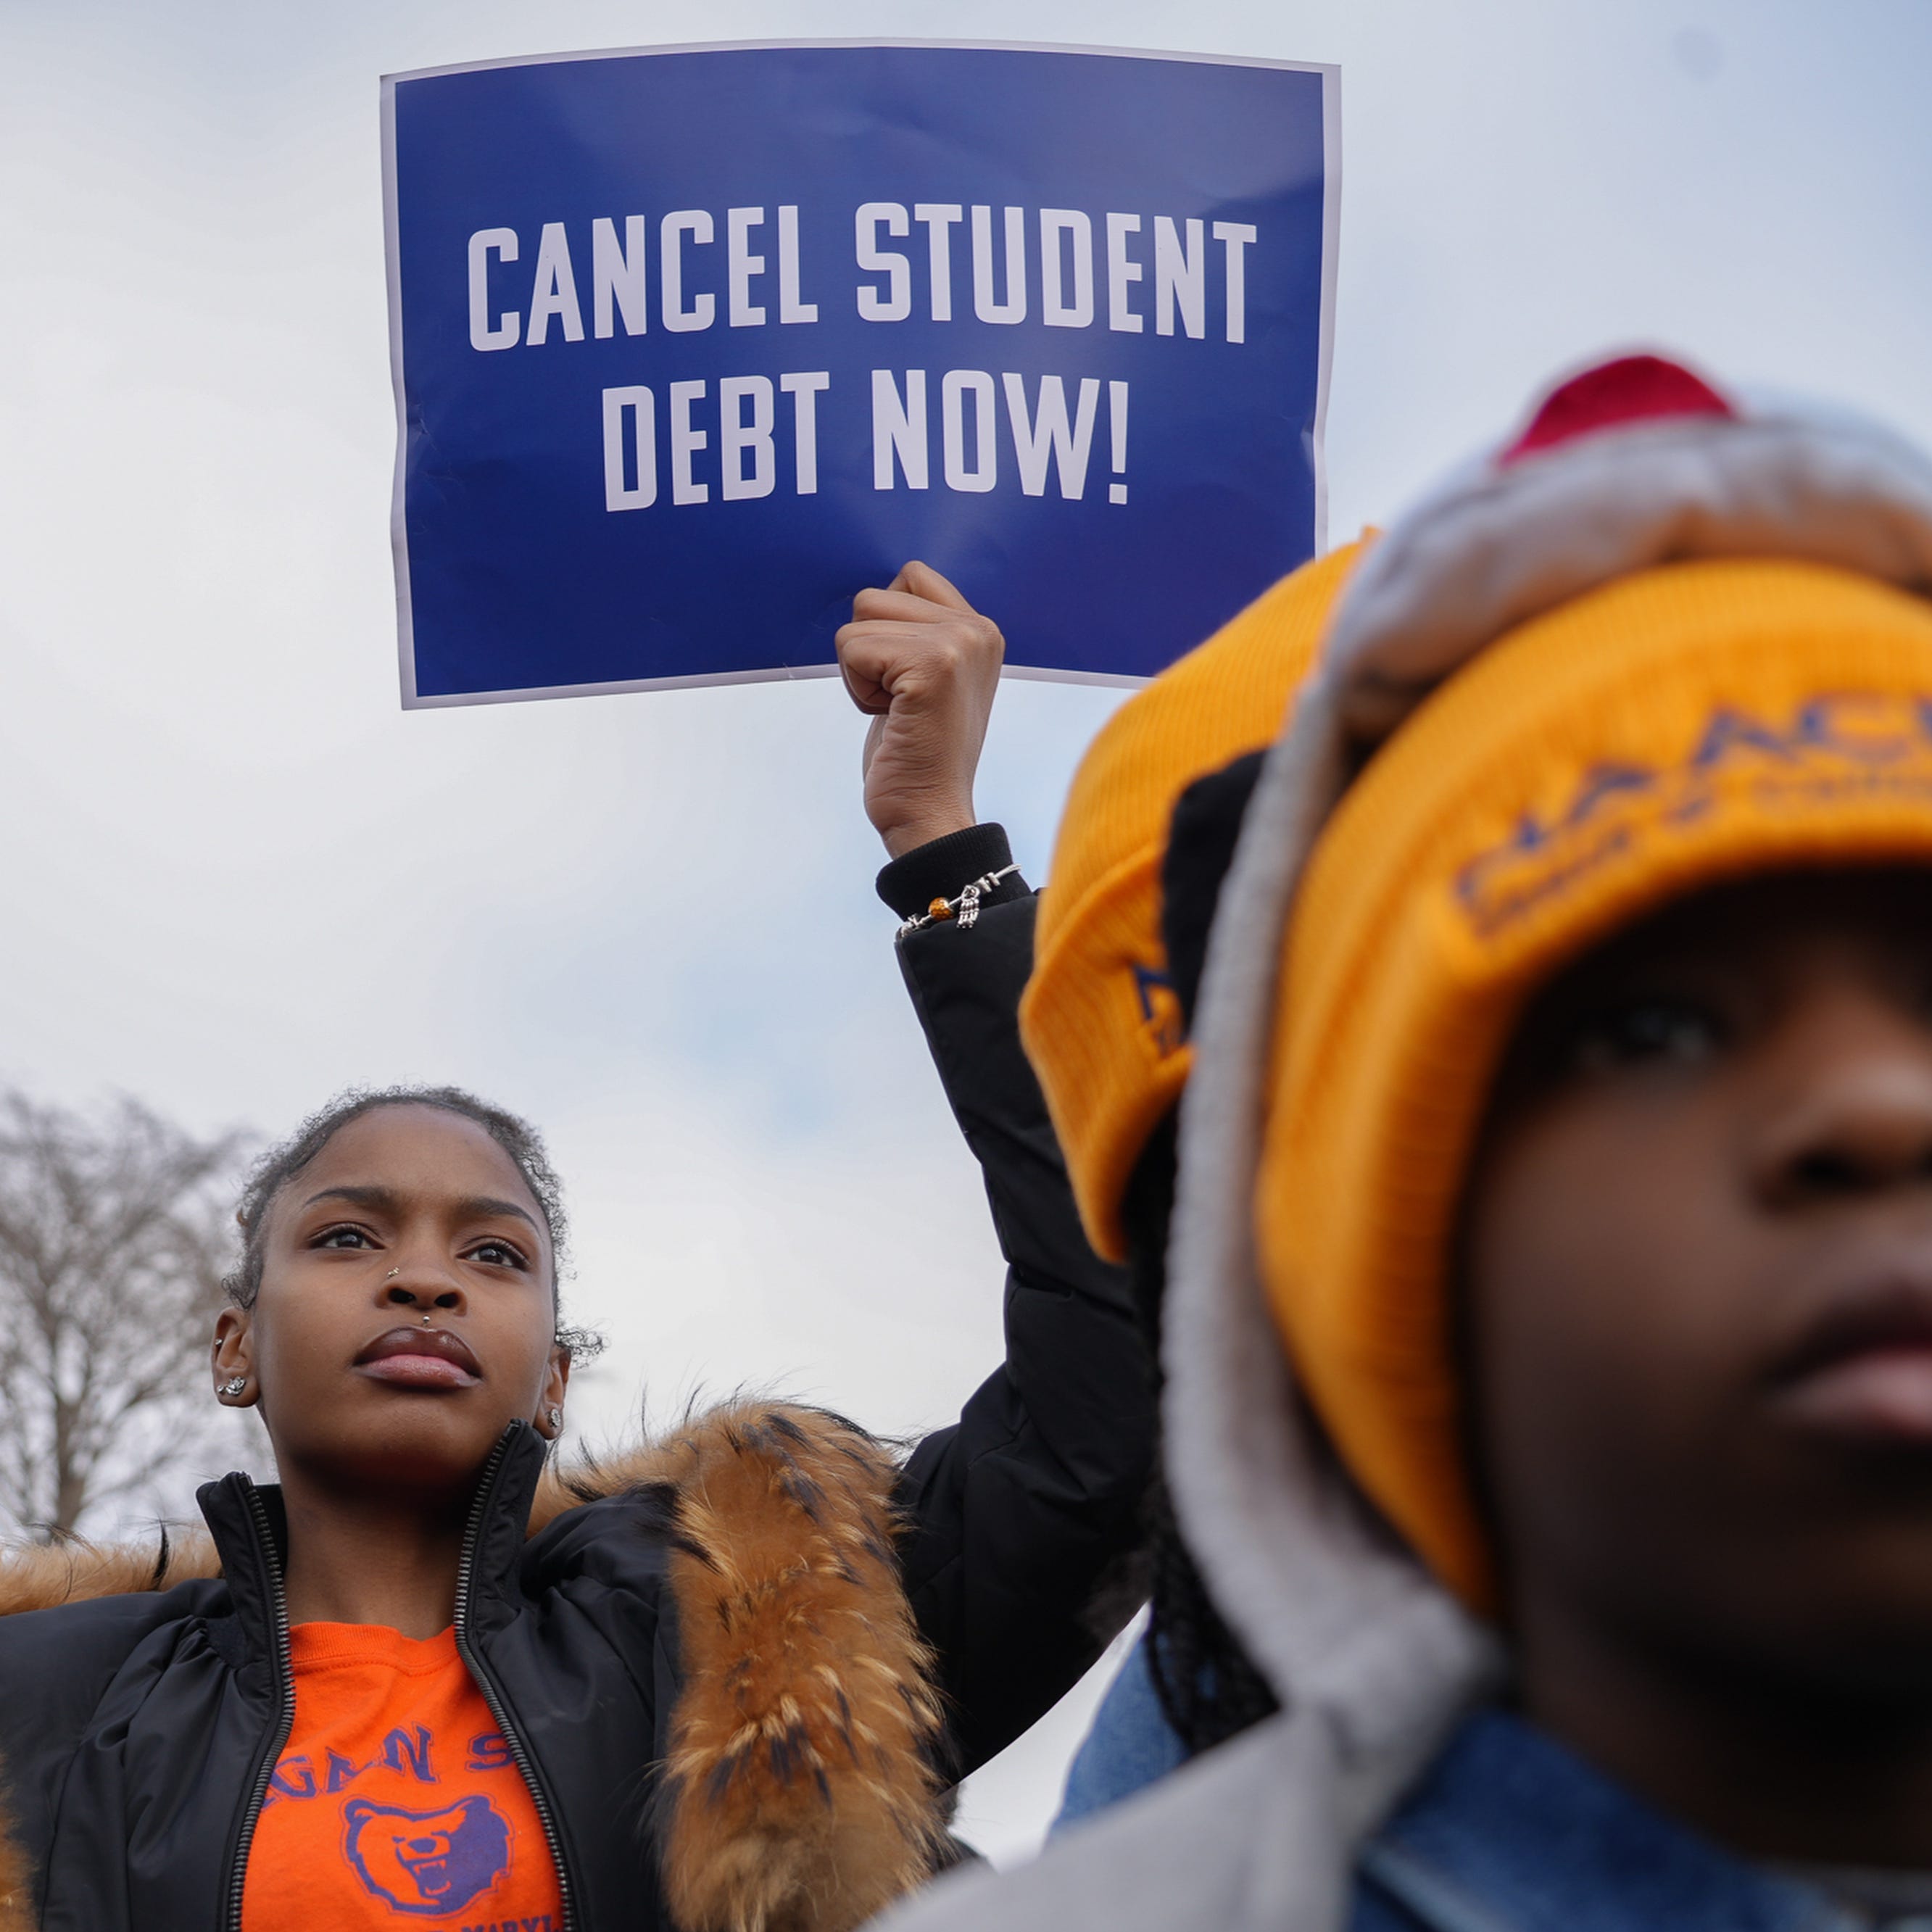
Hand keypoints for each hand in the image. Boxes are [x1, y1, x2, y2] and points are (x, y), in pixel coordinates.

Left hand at [836, 561, 1004, 858]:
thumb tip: (874, 598)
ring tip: (897, 710)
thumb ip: (918, 632)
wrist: (929, 813)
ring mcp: (958, 644)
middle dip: (869, 652)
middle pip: (874, 596)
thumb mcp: (929, 679)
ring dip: (861, 672)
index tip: (908, 682)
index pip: (909, 575)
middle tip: (902, 702)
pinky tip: (890, 719)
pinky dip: (857, 690)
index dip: (886, 628)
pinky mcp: (933, 666)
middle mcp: (978, 629)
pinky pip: (852, 649)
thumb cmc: (918, 754)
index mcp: (981, 629)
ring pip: (858, 620)